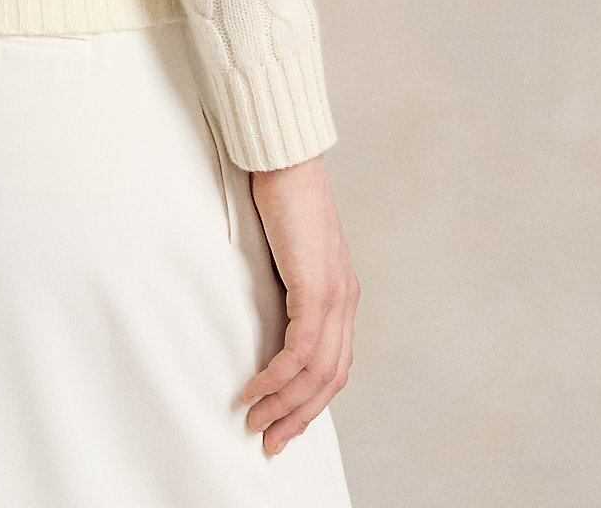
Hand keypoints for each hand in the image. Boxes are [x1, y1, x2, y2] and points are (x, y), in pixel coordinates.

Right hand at [240, 152, 358, 455]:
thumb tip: (265, 312)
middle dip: (299, 416)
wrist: (287, 161)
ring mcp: (335, 297)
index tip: (283, 421)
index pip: (335, 364)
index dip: (310, 400)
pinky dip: (278, 377)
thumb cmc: (281, 198)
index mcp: (341, 294)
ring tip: (256, 421)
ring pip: (318, 373)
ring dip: (285, 404)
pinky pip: (301, 351)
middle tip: (269, 439)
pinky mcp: (317, 290)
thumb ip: (286, 284)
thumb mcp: (287, 253)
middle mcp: (345, 301)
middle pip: (331, 380)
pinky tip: (255, 388)